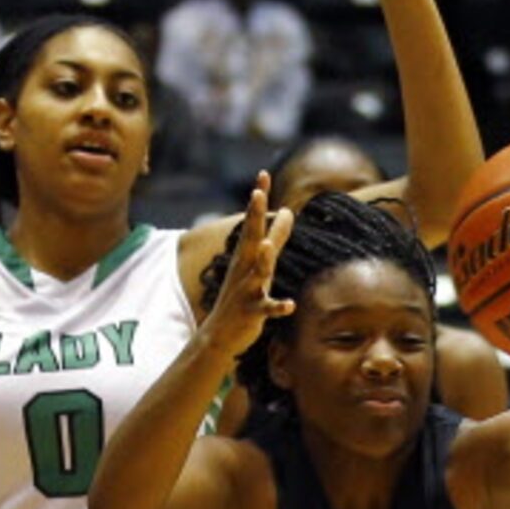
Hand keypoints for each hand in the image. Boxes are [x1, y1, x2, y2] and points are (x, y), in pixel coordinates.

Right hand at [193, 175, 294, 360]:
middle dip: (253, 216)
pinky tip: (290, 305)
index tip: (263, 174)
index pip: (253, 221)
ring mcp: (247, 289)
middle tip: (256, 193)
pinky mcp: (252, 312)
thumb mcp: (262, 262)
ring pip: (256, 272)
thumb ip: (277, 237)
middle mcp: (244, 268)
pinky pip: (266, 308)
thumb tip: (289, 211)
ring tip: (266, 245)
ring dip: (262, 259)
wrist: (220, 334)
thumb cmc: (244, 294)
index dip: (259, 199)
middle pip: (250, 238)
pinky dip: (277, 307)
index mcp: (247, 254)